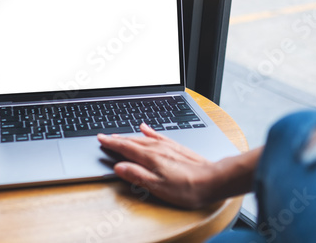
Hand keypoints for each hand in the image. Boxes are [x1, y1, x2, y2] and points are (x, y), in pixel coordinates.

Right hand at [97, 123, 219, 208]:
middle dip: (117, 139)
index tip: (101, 139)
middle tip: (105, 137)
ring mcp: (168, 146)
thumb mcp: (158, 187)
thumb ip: (137, 175)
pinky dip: (149, 131)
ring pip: (143, 137)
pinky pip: (158, 135)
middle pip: (132, 141)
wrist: (214, 179)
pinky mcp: (176, 147)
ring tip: (119, 135)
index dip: (111, 144)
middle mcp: (158, 148)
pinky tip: (145, 127)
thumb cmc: (187, 188)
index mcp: (150, 157)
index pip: (126, 148)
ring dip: (129, 136)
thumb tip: (119, 167)